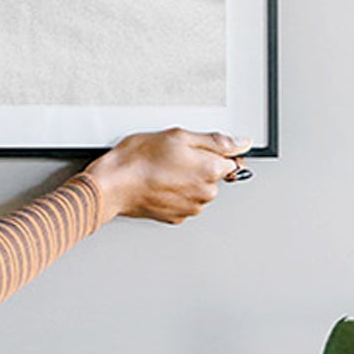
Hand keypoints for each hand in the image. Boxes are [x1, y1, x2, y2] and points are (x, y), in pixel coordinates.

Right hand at [83, 128, 250, 225]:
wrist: (112, 184)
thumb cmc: (138, 159)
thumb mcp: (177, 136)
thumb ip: (215, 140)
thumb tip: (241, 143)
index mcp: (210, 171)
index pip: (232, 162)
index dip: (214, 152)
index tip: (198, 150)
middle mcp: (205, 193)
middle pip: (213, 176)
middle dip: (198, 166)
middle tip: (172, 155)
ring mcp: (190, 207)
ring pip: (197, 189)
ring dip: (185, 180)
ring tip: (161, 169)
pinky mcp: (175, 216)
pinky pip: (183, 201)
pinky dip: (173, 193)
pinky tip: (157, 182)